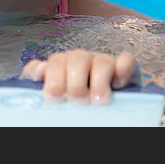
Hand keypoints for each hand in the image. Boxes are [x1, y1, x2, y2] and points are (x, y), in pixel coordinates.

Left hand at [20, 49, 139, 103]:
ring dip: (99, 80)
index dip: (53, 79)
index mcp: (62, 63)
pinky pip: (127, 60)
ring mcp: (102, 62)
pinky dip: (124, 70)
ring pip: (102, 60)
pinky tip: (118, 85)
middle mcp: (82, 60)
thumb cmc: (69, 96)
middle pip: (77, 59)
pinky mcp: (123, 68)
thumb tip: (38, 70)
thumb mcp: (50, 88)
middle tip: (77, 100)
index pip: (55, 62)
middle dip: (76, 82)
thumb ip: (37, 76)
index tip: (54, 97)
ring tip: (98, 99)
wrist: (96, 105)